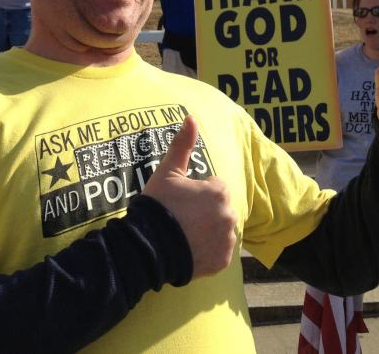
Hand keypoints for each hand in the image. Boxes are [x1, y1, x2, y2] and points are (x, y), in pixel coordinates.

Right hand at [142, 116, 236, 277]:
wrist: (148, 247)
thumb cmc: (159, 206)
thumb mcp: (167, 172)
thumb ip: (182, 144)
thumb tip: (191, 117)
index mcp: (219, 192)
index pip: (213, 186)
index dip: (195, 191)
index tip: (179, 200)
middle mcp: (230, 216)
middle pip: (218, 207)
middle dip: (204, 210)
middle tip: (180, 217)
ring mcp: (227, 240)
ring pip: (221, 228)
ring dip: (208, 229)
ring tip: (183, 233)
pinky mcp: (222, 261)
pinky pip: (219, 251)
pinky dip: (208, 249)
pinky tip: (189, 248)